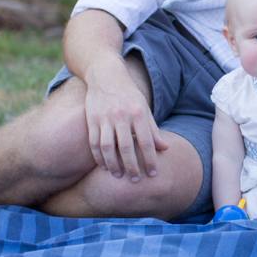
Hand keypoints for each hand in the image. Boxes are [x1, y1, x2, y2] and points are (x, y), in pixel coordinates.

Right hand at [83, 64, 167, 180]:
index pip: (146, 141)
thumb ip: (153, 130)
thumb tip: (165, 149)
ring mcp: (105, 118)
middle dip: (132, 166)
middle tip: (135, 180)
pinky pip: (94, 142)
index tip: (153, 173)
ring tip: (119, 176)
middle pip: (126, 147)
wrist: (106, 76)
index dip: (150, 159)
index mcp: (138, 113)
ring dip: (113, 164)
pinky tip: (104, 166)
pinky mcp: (91, 119)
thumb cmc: (129, 95)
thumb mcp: (144, 109)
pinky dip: (98, 157)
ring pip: (108, 147)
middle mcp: (121, 116)